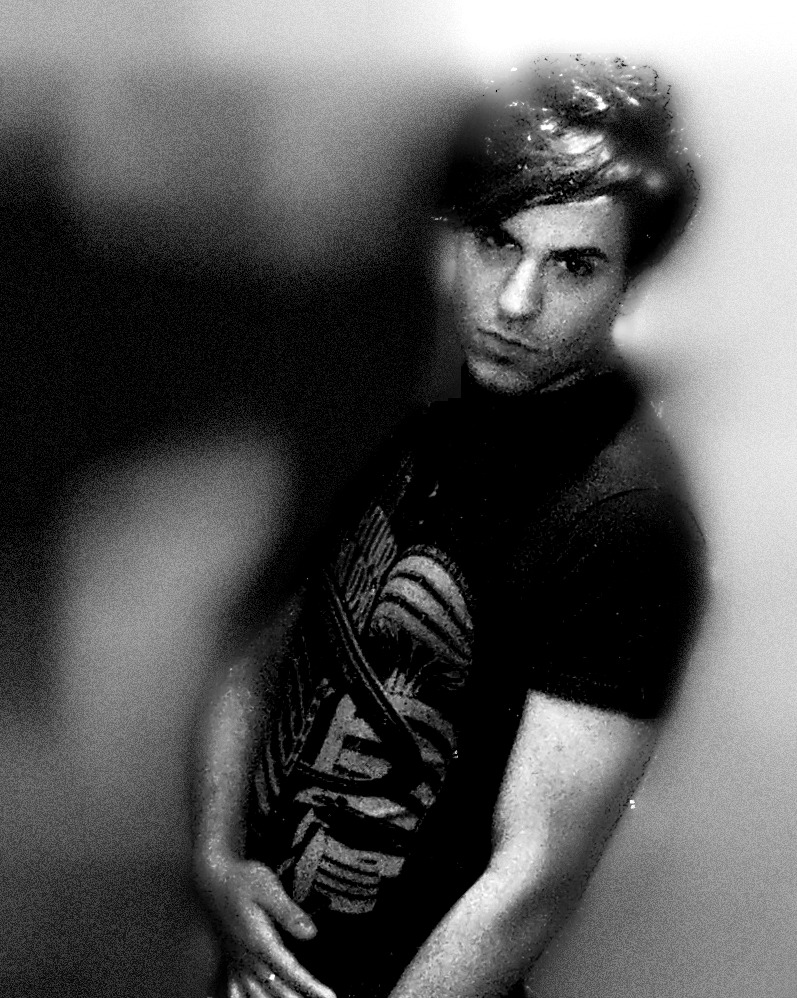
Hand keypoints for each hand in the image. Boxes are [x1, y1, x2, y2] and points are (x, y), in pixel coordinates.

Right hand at [197, 851, 335, 997]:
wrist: (212, 876)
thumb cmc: (241, 879)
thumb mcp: (268, 888)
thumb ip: (289, 912)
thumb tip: (311, 933)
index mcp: (259, 941)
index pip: (290, 970)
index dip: (311, 986)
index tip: (328, 996)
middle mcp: (247, 956)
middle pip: (275, 988)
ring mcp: (236, 960)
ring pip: (255, 994)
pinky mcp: (230, 958)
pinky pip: (232, 989)